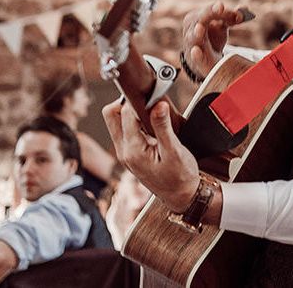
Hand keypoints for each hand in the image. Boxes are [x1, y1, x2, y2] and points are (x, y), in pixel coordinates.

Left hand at [103, 98, 199, 212]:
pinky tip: (151, 122)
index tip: (153, 96)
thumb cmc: (180, 177)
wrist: (181, 196)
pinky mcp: (130, 153)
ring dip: (130, 112)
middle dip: (126, 103)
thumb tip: (158, 104)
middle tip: (148, 101)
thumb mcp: (174, 151)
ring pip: (116, 121)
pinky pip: (124, 130)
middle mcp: (123, 151)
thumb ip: (163, 126)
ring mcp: (125, 153)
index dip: (139, 101)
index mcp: (132, 150)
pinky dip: (134, 121)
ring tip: (152, 112)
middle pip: (111, 115)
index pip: (126, 114)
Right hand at [182, 2, 245, 76]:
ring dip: (196, 32)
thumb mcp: (223, 24)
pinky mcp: (195, 57)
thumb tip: (245, 8)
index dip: (216, 8)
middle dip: (208, 14)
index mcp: (200, 15)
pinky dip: (196, 54)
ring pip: (192, 36)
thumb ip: (232, 17)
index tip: (222, 6)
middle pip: (201, 18)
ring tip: (200, 28)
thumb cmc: (213, 35)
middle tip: (219, 9)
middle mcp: (193, 26)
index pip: (209, 9)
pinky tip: (196, 51)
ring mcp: (191, 41)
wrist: (203, 54)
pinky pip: (195, 56)